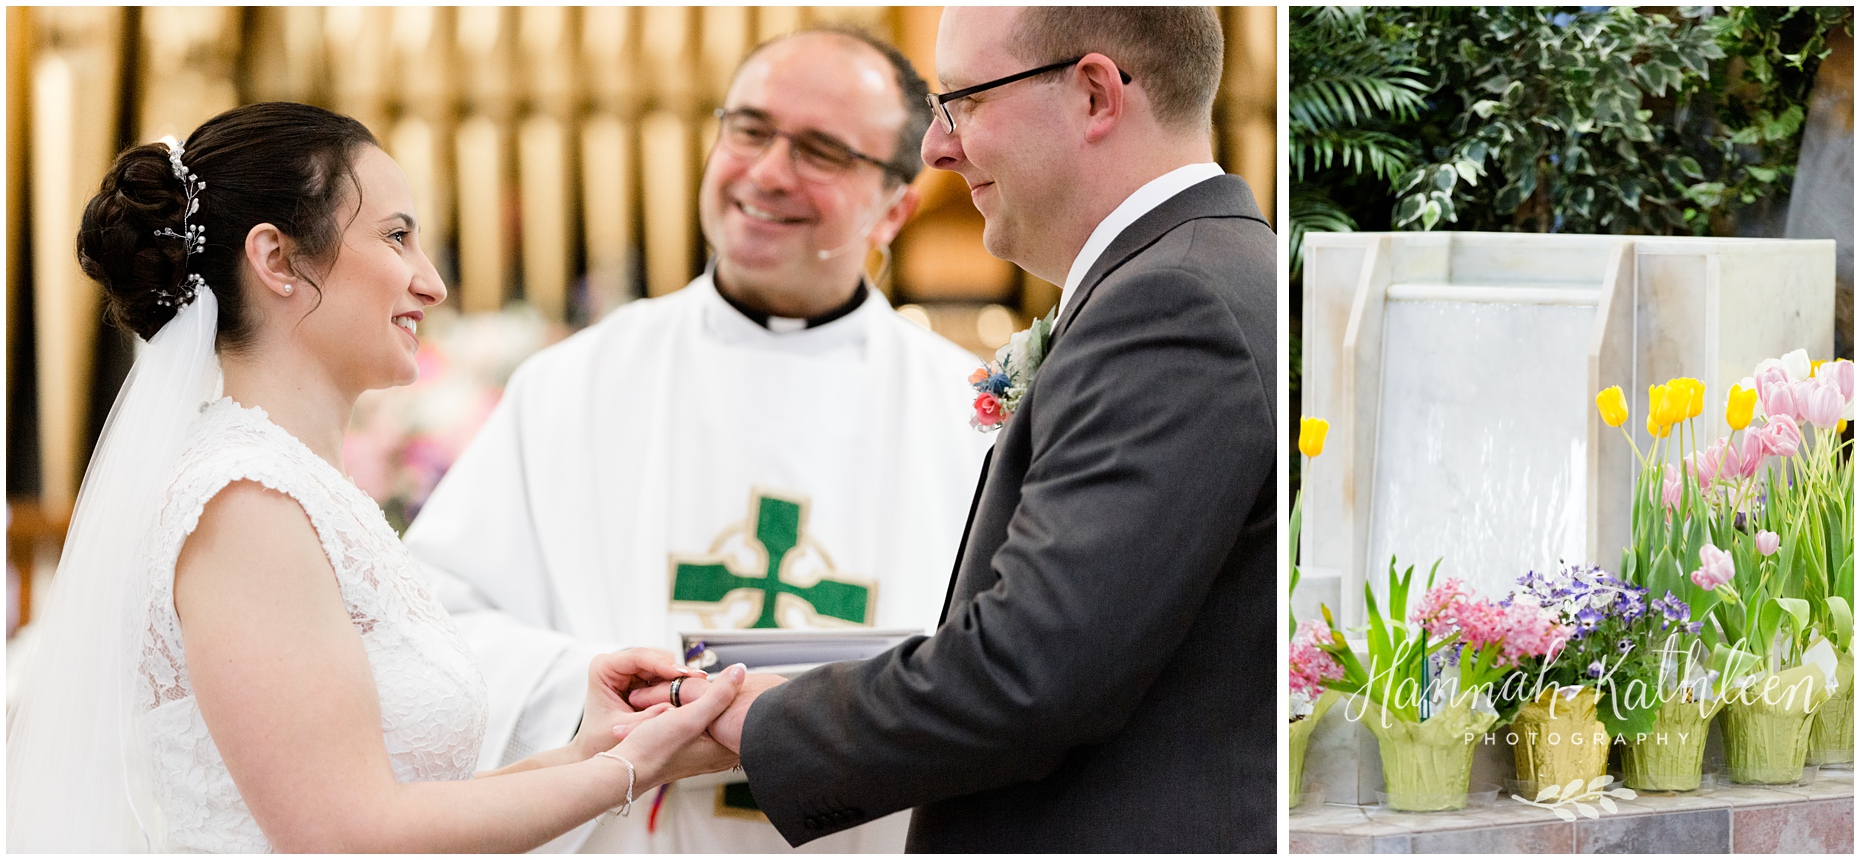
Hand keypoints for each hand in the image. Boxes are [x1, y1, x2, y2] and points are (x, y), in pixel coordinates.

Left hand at [571, 648, 704, 759]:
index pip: (638, 657)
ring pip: (661, 665)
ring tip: (699, 685)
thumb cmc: (600, 741)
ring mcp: (628, 671)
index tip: (684, 674)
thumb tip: (675, 706)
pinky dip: (676, 684)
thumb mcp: (625, 727)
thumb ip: (649, 715)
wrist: (600, 753)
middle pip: (652, 657)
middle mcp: (615, 665)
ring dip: (678, 676)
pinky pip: (662, 676)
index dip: (664, 664)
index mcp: (603, 669)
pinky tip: (691, 690)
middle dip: (676, 669)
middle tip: (699, 679)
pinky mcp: (640, 680)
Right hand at [610, 664, 748, 785]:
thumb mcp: (690, 717)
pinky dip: (675, 715)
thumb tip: (740, 670)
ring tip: (663, 715)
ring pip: (701, 715)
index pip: (741, 712)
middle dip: (699, 702)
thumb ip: (719, 694)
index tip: (704, 691)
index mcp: (727, 750)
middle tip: (674, 709)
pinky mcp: (688, 748)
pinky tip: (660, 717)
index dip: (727, 693)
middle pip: (721, 713)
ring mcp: (704, 752)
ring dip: (684, 707)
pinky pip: (687, 721)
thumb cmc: (655, 750)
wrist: (625, 770)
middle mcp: (720, 754)